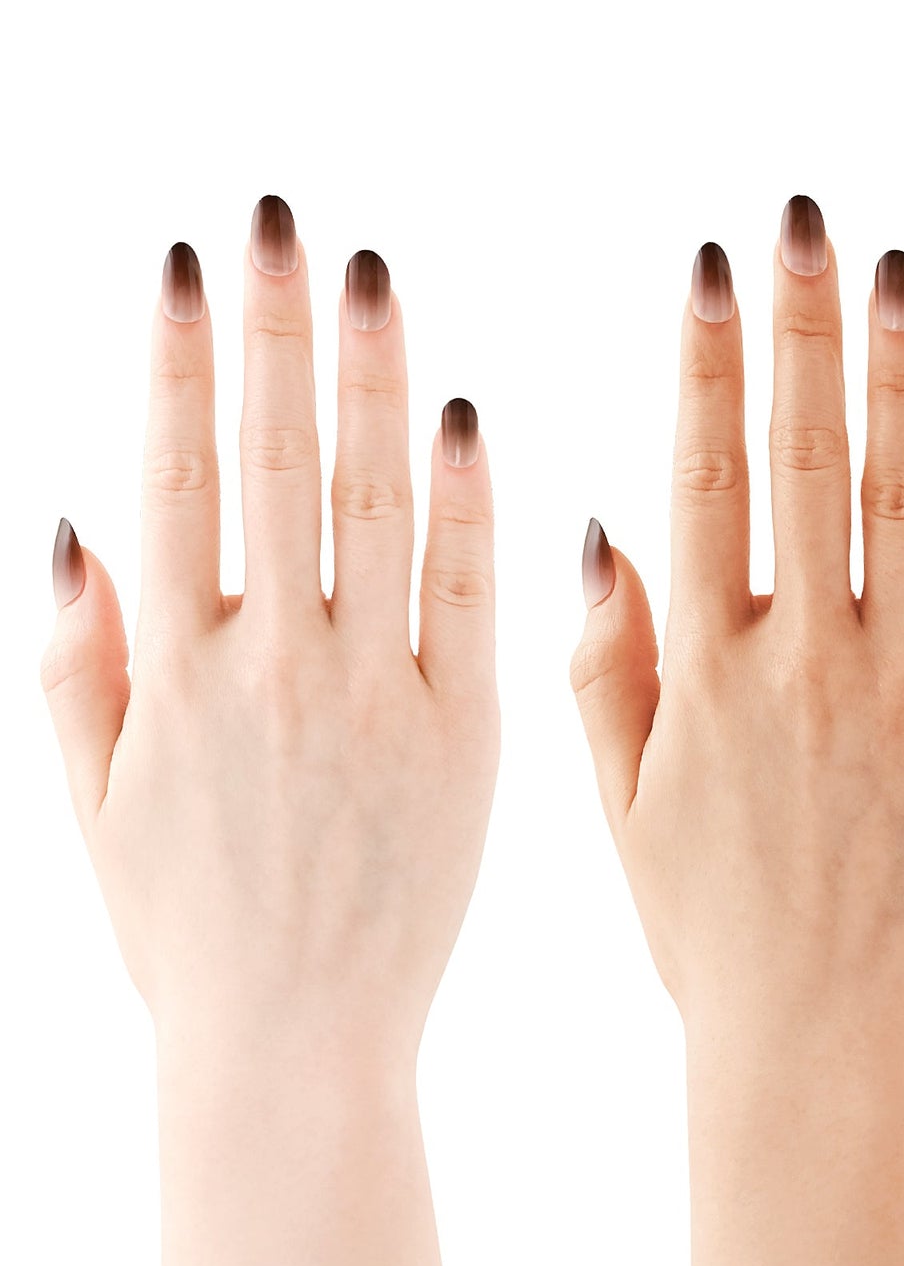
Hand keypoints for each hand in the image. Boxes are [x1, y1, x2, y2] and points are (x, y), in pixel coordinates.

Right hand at [41, 199, 498, 1265]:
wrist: (293, 1047)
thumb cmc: (188, 927)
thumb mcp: (95, 801)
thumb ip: (76, 661)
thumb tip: (73, 520)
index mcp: (171, 672)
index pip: (172, 476)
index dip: (175, 359)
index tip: (186, 258)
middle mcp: (269, 666)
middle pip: (269, 463)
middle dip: (273, 331)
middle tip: (280, 218)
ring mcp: (374, 695)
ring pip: (370, 507)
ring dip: (368, 380)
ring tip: (367, 272)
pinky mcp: (465, 735)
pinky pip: (466, 598)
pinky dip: (464, 505)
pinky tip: (461, 413)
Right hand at [571, 199, 903, 1265]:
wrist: (823, 1051)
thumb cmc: (706, 931)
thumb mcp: (618, 803)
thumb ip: (605, 660)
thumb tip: (594, 519)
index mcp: (702, 672)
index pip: (704, 478)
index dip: (708, 360)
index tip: (717, 262)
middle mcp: (800, 666)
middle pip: (805, 461)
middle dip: (803, 328)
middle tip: (808, 218)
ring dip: (901, 378)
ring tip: (896, 270)